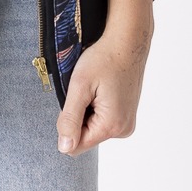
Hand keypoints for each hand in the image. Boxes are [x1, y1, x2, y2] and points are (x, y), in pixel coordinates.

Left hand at [55, 0, 153, 155]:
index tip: (75, 101)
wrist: (127, 41)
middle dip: (78, 117)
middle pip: (84, 138)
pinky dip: (95, 108)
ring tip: (95, 89)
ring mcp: (127, 124)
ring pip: (92, 129)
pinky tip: (101, 90)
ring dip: (86, 111)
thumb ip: (70, 119)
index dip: (67, 126)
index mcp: (112, 126)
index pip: (76, 146)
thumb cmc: (104, 59)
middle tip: (86, 91)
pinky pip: (102, 121)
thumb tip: (64, 148)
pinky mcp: (126, 116)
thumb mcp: (79, 87)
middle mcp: (123, 130)